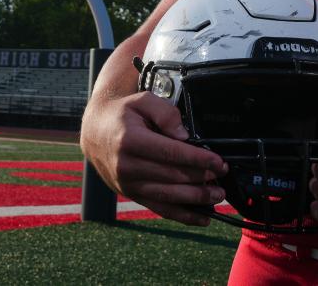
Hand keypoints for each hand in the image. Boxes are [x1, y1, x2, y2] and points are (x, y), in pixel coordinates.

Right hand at [80, 91, 227, 225]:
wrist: (95, 131)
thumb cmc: (122, 114)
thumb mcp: (142, 100)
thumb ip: (166, 113)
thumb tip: (184, 136)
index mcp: (130, 140)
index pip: (171, 153)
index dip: (198, 159)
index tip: (218, 162)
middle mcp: (127, 166)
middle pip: (172, 177)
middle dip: (201, 179)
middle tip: (222, 178)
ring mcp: (128, 184)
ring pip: (167, 196)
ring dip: (195, 199)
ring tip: (217, 196)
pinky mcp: (132, 194)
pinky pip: (159, 208)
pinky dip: (182, 215)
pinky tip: (202, 217)